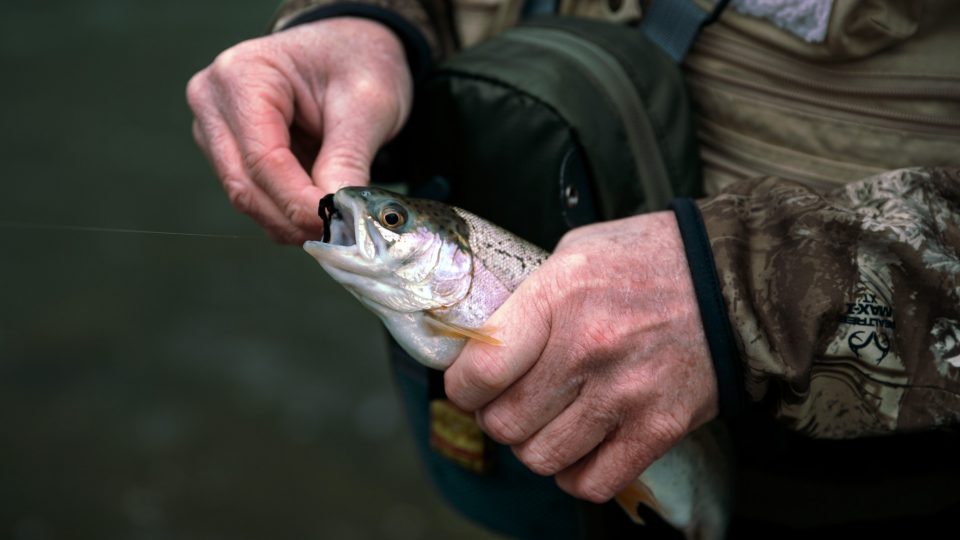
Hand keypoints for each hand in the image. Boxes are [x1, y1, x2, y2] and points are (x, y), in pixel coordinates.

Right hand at [187, 18, 412, 242]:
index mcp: (242, 75)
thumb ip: (347, 158)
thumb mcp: (368, 103)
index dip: (297, 202)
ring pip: (246, 197)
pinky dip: (287, 213)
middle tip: (340, 237)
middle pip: (244, 184)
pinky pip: (254, 196)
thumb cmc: (358, 62)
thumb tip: (335, 214)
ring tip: (337, 225)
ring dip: (290, 221)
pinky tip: (320, 214)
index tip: (336, 226)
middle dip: (293, 218)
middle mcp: (214, 101)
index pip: (262, 157)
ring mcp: (215, 129)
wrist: (351, 51)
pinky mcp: (228, 152)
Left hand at [444, 211, 718, 501]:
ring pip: (542, 458)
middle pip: (505, 423)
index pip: (480, 372)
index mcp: (558, 297)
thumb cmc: (649, 260)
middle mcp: (588, 349)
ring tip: (548, 423)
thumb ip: (528, 297)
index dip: (462, 389)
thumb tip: (484, 336)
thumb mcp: (574, 252)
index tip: (469, 388)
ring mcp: (625, 394)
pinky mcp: (660, 427)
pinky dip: (577, 474)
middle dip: (497, 419)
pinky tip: (581, 448)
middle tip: (510, 404)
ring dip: (535, 447)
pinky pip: (594, 481)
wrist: (733, 279)